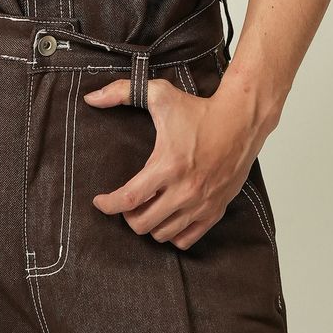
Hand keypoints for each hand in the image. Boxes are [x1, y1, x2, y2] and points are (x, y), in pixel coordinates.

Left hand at [83, 73, 266, 249]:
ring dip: (149, 224)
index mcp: (167, 165)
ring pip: (162, 234)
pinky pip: (186, 239)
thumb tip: (92, 98)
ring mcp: (201, 204)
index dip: (108, 205)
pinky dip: (172, 234)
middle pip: (142, 224)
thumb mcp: (159, 94)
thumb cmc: (200, 110)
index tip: (99, 201)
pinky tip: (167, 217)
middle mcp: (184, 190)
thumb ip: (121, 92)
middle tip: (126, 202)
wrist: (241, 121)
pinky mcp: (215, 211)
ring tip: (146, 208)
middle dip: (127, 215)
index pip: (129, 199)